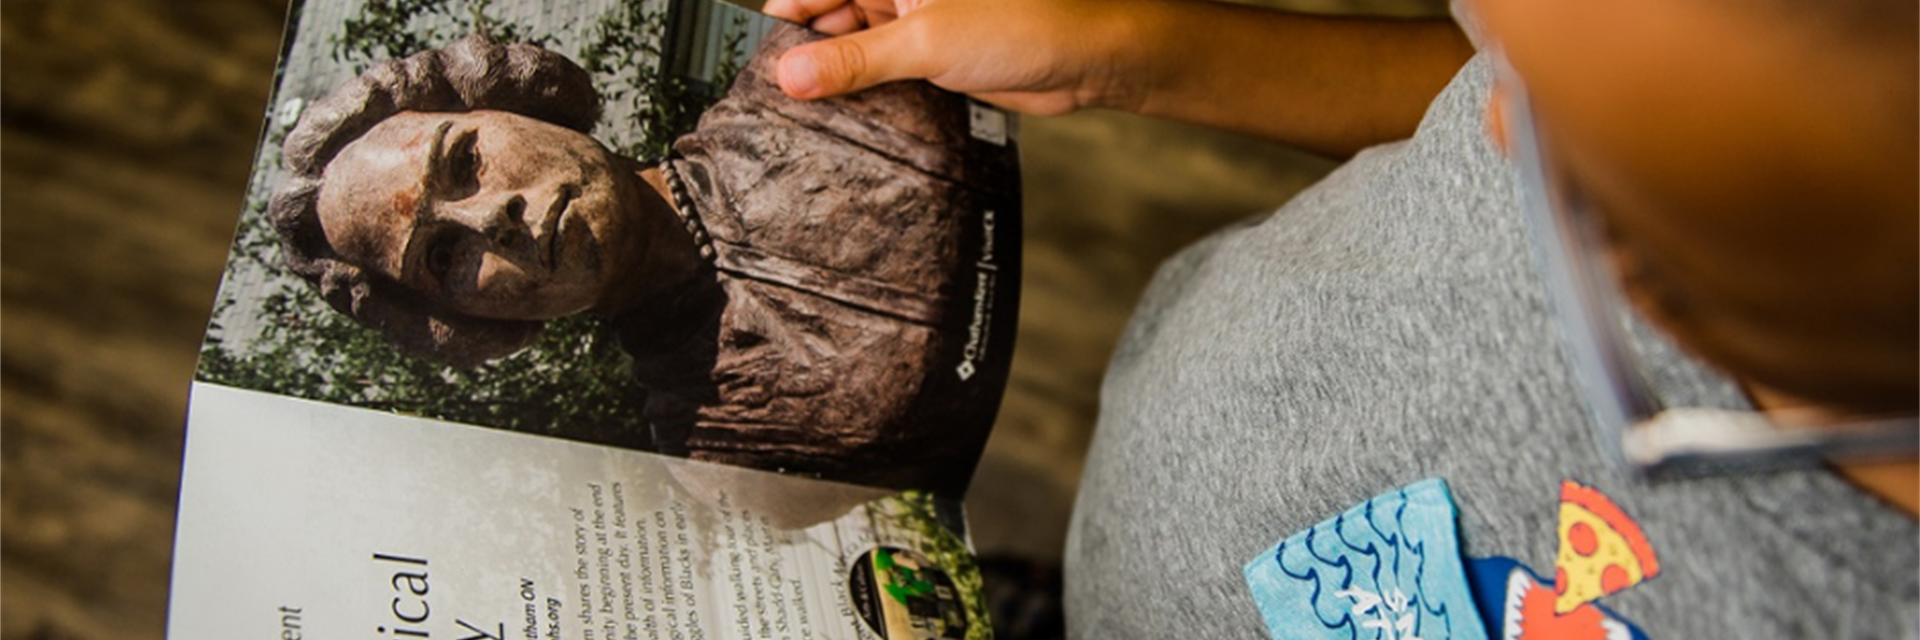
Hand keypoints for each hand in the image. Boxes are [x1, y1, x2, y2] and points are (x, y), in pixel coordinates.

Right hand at [761, 0, 1143, 114]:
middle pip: (833, 17)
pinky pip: (886, 73)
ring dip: (839, 79)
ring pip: (858, 48)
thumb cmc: (1023, 23)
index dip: (786, 17)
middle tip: (782, 95)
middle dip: (808, 53)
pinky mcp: (936, 56)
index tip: (760, 55)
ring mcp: (919, 22)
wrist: (1084, 58)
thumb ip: (854, 61)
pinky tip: (850, 116)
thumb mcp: (924, 42)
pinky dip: (868, 93)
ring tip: (810, 111)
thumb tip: (792, 74)